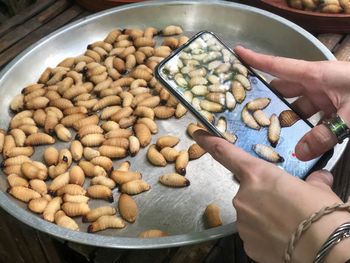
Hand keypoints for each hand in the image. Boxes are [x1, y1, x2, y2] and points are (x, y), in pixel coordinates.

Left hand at [193, 130, 349, 262]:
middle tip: (286, 207)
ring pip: (251, 214)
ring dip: (265, 217)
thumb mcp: (319, 190)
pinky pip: (253, 234)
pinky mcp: (246, 243)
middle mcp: (243, 196)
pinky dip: (265, 235)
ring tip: (288, 225)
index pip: (226, 153)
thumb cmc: (321, 213)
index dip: (209, 142)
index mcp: (257, 175)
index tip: (195, 133)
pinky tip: (281, 239)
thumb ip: (312, 181)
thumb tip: (318, 178)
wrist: (326, 250)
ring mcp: (242, 221)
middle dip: (263, 197)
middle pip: (248, 191)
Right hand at [235, 46, 349, 160]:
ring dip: (289, 121)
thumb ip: (324, 135)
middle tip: (249, 115)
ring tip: (273, 137)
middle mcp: (318, 83)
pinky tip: (302, 144)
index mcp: (316, 75)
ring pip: (299, 107)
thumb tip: (299, 153)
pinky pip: (314, 117)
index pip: (279, 66)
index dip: (257, 60)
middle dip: (269, 101)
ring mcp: (326, 95)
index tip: (237, 54)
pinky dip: (308, 130)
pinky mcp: (335, 107)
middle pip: (285, 90)